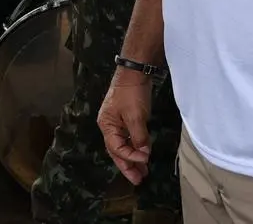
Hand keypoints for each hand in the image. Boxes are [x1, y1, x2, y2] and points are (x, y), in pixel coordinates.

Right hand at [98, 67, 154, 184]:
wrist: (134, 72)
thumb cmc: (131, 94)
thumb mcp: (135, 116)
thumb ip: (138, 137)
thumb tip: (142, 154)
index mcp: (106, 125)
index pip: (117, 148)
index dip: (131, 156)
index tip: (146, 160)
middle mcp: (109, 126)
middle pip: (117, 151)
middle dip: (127, 166)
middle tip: (138, 180)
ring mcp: (117, 123)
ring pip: (123, 146)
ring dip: (133, 159)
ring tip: (143, 173)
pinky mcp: (126, 119)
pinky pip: (129, 138)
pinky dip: (136, 147)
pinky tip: (144, 154)